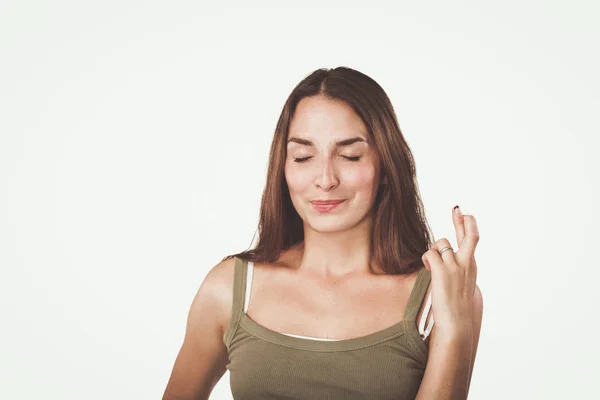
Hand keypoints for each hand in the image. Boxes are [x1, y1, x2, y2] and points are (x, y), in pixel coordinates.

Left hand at [421, 205, 478, 337]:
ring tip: (432, 267)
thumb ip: (455, 270)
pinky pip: (430, 254)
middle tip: (456, 209)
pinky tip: (428, 269)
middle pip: (469, 235)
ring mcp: (455, 266)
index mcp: (471, 266)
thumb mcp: (460, 285)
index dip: (467, 225)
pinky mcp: (443, 271)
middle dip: (462, 221)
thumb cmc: (456, 307)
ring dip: (433, 251)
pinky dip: (426, 258)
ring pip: (441, 243)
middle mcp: (466, 263)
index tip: (463, 213)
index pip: (471, 241)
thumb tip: (443, 260)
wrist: (456, 323)